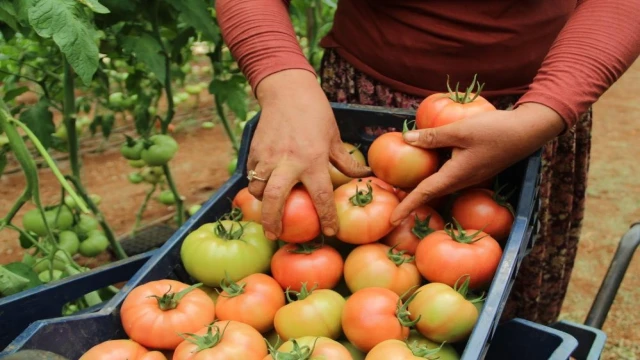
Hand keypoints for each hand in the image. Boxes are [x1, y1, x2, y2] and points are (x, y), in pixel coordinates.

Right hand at [249, 69, 370, 239]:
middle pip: (276, 199)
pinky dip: (256, 184)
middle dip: (273, 222)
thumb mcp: (334, 138)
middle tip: (276, 236)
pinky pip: (252, 175)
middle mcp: (289, 162)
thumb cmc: (316, 114)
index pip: (321, 197)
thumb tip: (364, 175)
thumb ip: (346, 161)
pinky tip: (262, 189)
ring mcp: (268, 157)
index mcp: (313, 160)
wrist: (287, 91)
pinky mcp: (254, 151)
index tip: (330, 233)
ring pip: (258, 189)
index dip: (327, 218)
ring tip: (268, 211)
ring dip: (262, 203)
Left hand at [390, 102, 565, 224]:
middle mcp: (460, 181)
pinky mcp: (472, 168)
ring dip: (418, 184)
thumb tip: (406, 139)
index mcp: (455, 176)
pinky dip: (431, 171)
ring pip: (437, 183)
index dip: (406, 207)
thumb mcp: (460, 130)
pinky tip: (424, 159)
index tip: (391, 221)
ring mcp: (467, 176)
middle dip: (407, 197)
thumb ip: (433, 136)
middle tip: (385, 196)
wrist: (527, 131)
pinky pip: (446, 173)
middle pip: (428, 191)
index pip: (424, 194)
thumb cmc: (496, 131)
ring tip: (397, 181)